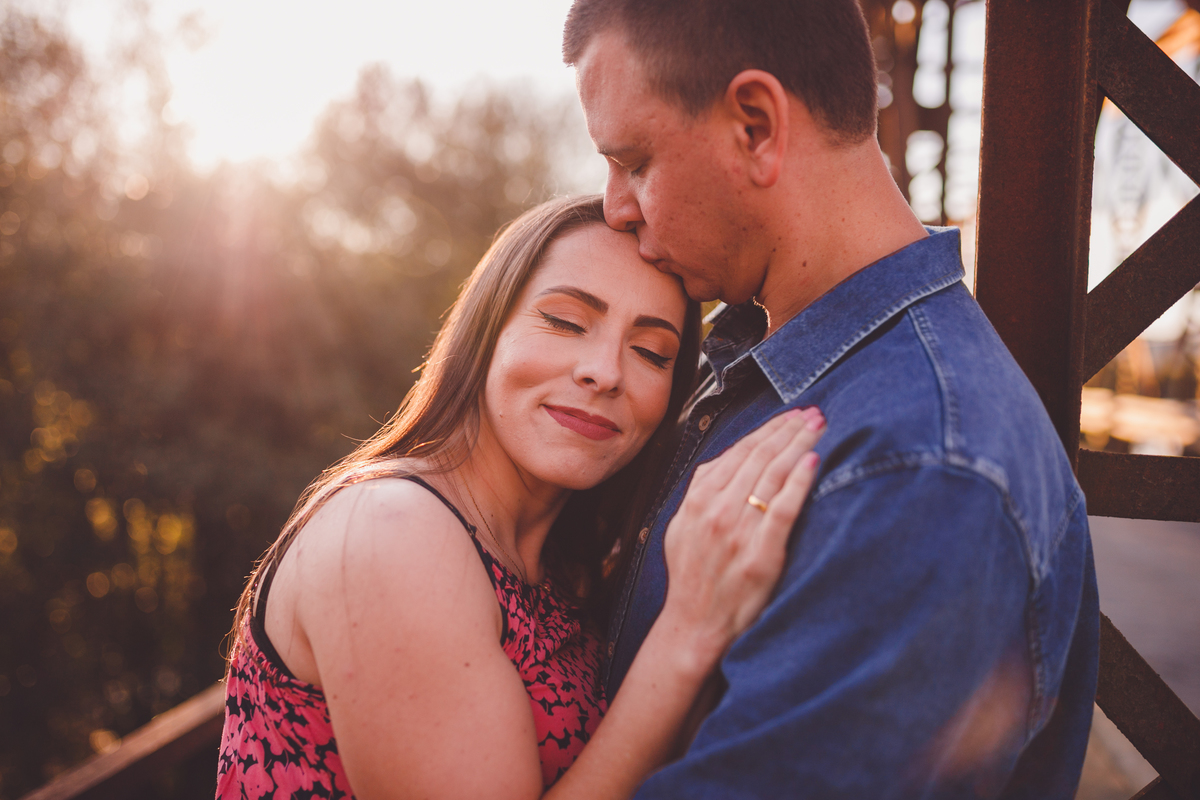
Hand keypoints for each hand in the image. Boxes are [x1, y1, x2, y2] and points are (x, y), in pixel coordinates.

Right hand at [658, 407, 823, 669]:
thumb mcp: (680, 527)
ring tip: (820, 427)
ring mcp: (738, 532)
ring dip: (799, 445)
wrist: (695, 624)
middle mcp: (716, 510)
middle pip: (759, 457)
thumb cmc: (693, 576)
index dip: (768, 430)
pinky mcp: (760, 555)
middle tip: (815, 413)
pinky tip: (813, 461)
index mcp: (698, 500)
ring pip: (773, 475)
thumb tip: (723, 461)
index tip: (791, 415)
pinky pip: (783, 509)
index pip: (739, 452)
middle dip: (790, 430)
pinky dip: (799, 482)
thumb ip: (700, 492)